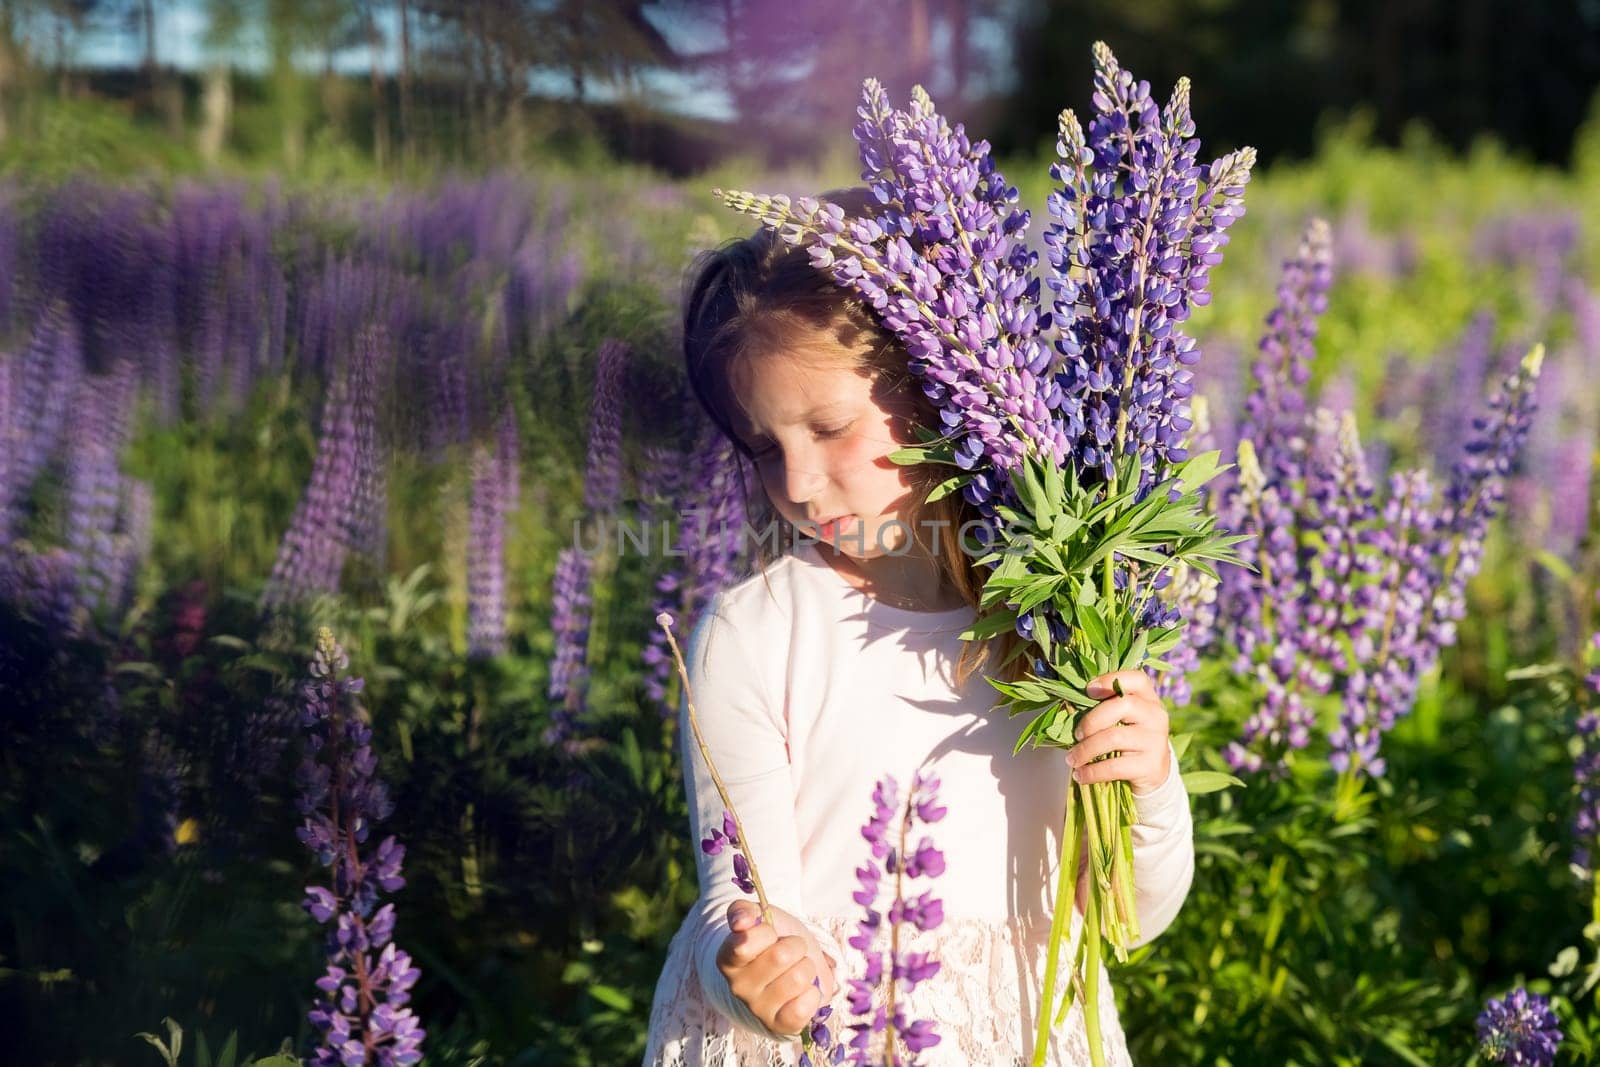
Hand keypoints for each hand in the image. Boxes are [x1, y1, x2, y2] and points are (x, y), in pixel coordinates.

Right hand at [716, 899, 836, 1036]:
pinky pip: (803, 1008)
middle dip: (796, 946)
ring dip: (807, 968)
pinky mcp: (779, 1025)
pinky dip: (812, 994)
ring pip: (798, 979)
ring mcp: (758, 1009)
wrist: (794, 966)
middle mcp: (738, 987)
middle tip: (791, 950)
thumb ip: (743, 911)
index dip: (767, 931)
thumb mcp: (762, 916)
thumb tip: (740, 923)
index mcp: (728, 958)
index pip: (745, 942)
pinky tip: (804, 991)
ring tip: (798, 969)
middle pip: (781, 957)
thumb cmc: (776, 939)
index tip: (770, 933)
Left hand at [1064, 669, 1171, 795]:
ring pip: (1114, 738)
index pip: (1137, 679)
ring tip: (1071, 758)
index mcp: (1148, 698)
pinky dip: (1092, 772)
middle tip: (1076, 734)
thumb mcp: (1123, 719)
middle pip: (1122, 706)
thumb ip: (1105, 707)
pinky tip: (1080, 775)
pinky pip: (1114, 767)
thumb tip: (1068, 703)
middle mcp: (1155, 716)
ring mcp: (1155, 741)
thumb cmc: (1129, 739)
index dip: (1111, 680)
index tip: (1088, 690)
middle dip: (1091, 720)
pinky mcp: (1150, 765)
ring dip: (1085, 749)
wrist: (1154, 774)